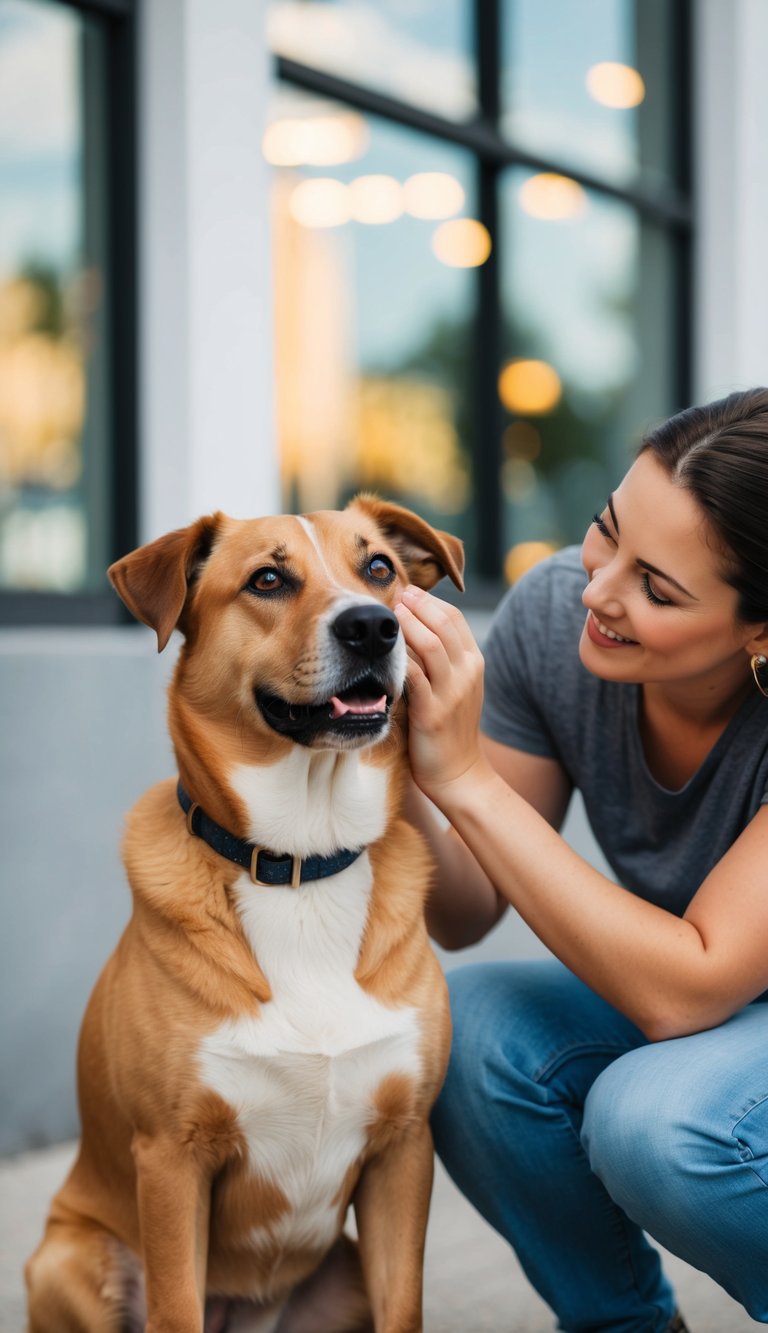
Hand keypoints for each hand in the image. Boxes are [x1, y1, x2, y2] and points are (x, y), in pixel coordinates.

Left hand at [394, 586, 487, 805]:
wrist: (459, 772)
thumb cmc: (449, 727)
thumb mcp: (455, 686)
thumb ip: (441, 658)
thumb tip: (411, 626)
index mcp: (474, 662)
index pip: (454, 617)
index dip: (428, 600)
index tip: (405, 592)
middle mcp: (468, 672)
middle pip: (443, 623)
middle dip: (416, 604)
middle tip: (393, 594)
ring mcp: (453, 692)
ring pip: (431, 644)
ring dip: (407, 625)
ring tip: (387, 617)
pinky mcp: (433, 712)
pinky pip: (414, 677)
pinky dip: (397, 661)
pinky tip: (379, 654)